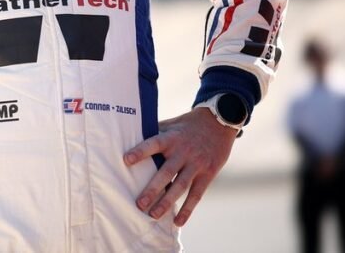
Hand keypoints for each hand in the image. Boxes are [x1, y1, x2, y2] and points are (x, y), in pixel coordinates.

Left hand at [124, 107, 237, 226]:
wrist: (218, 123)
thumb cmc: (186, 125)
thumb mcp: (170, 124)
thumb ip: (154, 134)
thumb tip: (127, 138)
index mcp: (170, 138)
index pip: (153, 144)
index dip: (140, 152)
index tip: (126, 160)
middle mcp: (183, 152)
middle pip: (166, 172)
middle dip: (152, 189)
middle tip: (139, 204)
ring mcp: (196, 164)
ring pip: (180, 186)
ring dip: (167, 202)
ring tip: (153, 215)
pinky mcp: (208, 174)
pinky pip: (197, 194)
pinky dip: (187, 209)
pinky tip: (177, 222)